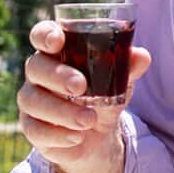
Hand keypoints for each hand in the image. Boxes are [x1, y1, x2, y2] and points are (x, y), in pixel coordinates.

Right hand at [16, 20, 151, 172]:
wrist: (99, 134)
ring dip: (61, 111)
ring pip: (33, 100)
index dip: (45, 35)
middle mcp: (40, 72)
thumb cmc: (104, 92)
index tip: (57, 42)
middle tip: (80, 86)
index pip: (42, 35)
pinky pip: (34, 130)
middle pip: (35, 66)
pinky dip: (57, 134)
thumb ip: (129, 66)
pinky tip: (76, 137)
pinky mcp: (31, 127)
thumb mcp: (120, 80)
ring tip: (89, 120)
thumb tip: (142, 56)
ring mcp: (32, 99)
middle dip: (57, 76)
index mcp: (59, 51)